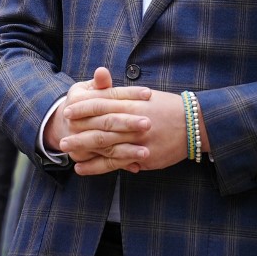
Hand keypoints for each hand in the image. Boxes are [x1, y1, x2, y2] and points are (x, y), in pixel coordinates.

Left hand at [59, 71, 207, 173]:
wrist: (194, 123)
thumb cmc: (165, 106)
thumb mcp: (143, 96)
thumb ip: (119, 94)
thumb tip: (98, 86)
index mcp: (132, 104)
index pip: (103, 104)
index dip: (84, 108)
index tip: (68, 111)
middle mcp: (134, 122)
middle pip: (101, 128)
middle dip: (80, 133)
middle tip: (62, 138)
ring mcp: (140, 141)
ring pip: (107, 148)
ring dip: (85, 151)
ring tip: (67, 154)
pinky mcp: (145, 157)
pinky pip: (118, 164)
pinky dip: (98, 167)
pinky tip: (83, 169)